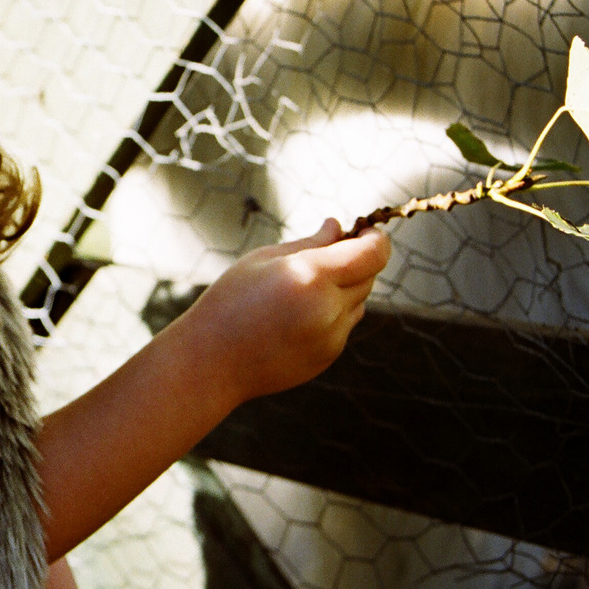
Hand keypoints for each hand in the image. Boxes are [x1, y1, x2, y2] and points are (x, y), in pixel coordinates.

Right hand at [177, 218, 389, 408]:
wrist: (212, 362)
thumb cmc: (230, 302)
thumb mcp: (264, 260)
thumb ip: (309, 243)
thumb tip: (338, 226)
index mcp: (310, 277)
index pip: (372, 254)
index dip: (376, 239)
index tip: (364, 231)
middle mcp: (328, 309)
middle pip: (369, 276)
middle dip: (356, 260)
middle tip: (327, 252)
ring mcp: (331, 337)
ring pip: (359, 301)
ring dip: (345, 288)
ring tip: (302, 289)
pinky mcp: (328, 356)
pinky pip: (344, 324)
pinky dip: (332, 312)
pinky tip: (295, 316)